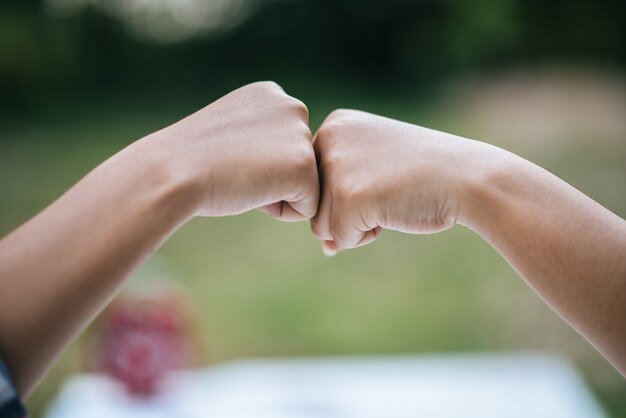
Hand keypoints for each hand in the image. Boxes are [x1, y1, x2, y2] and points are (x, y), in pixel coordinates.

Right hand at [146, 81, 318, 220]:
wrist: (172, 171)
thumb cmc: (190, 160)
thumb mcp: (231, 133)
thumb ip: (259, 137)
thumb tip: (280, 161)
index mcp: (271, 94)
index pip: (283, 146)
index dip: (256, 163)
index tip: (227, 156)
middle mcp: (292, 106)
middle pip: (297, 164)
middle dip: (270, 178)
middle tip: (233, 170)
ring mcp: (301, 135)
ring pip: (304, 186)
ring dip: (275, 194)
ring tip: (241, 180)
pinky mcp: (304, 166)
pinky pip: (307, 208)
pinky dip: (281, 212)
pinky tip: (252, 193)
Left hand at [311, 109, 483, 254]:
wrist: (467, 177)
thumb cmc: (426, 176)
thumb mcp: (377, 172)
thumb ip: (342, 198)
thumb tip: (325, 245)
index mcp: (335, 124)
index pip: (316, 180)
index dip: (351, 193)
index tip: (384, 177)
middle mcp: (328, 137)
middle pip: (314, 203)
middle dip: (349, 212)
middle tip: (389, 190)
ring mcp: (335, 165)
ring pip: (320, 225)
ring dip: (356, 225)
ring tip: (390, 199)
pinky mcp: (346, 196)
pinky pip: (340, 238)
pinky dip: (366, 236)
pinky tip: (392, 211)